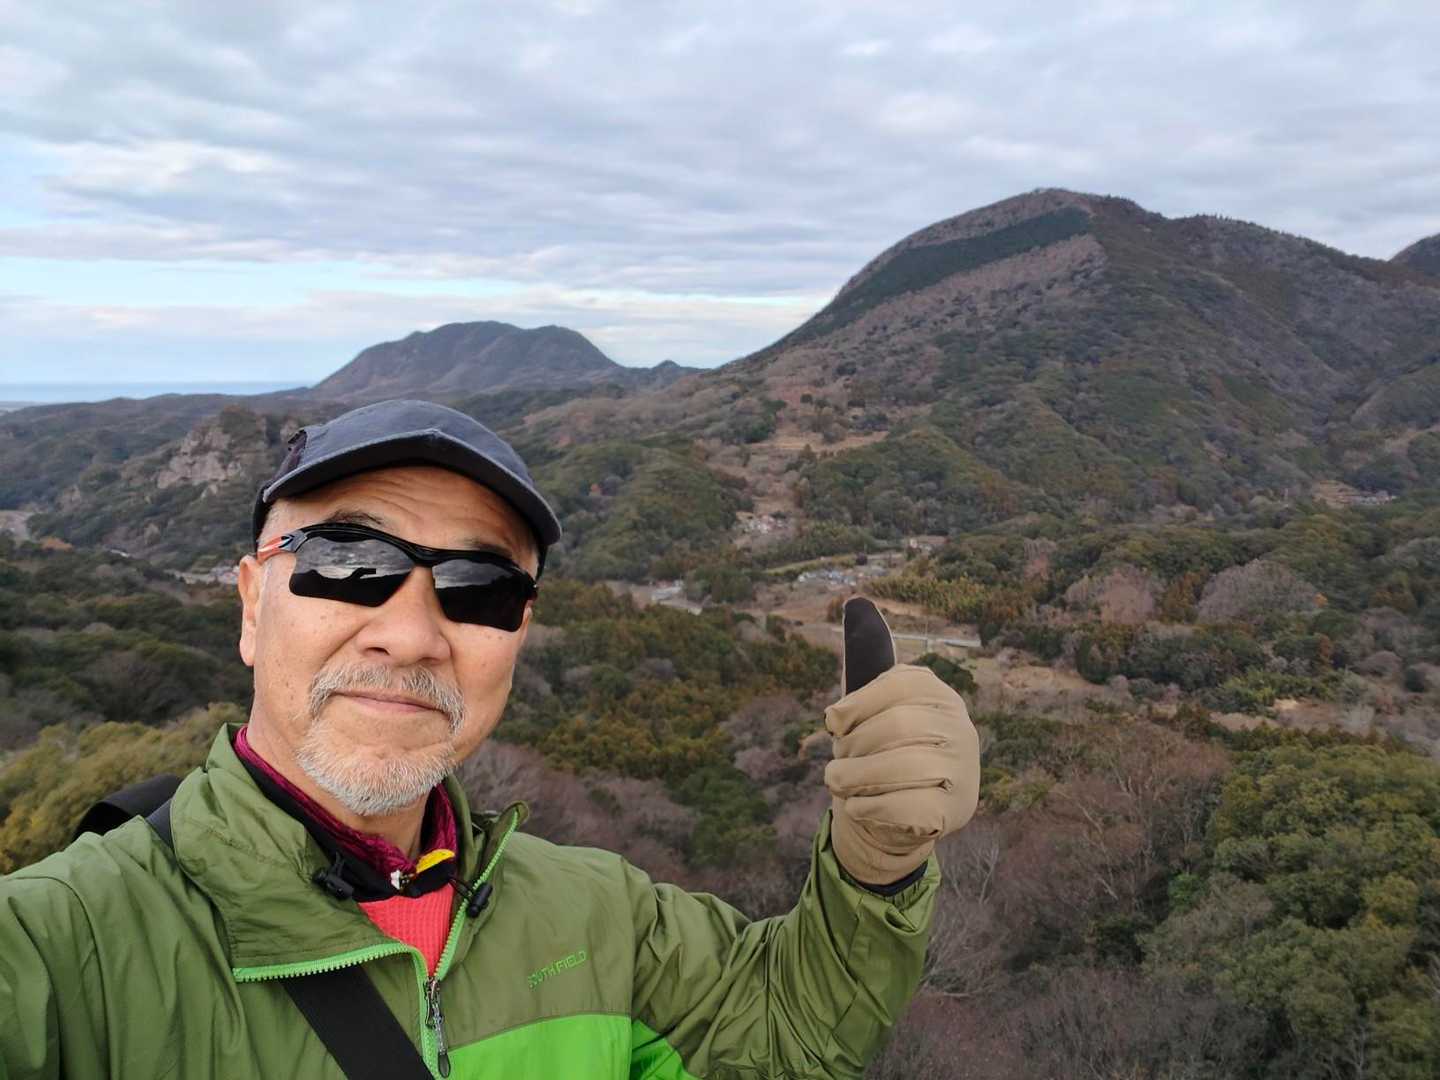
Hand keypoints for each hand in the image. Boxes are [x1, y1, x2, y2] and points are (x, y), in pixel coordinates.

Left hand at [824, 598, 980, 885]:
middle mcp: (959, 726)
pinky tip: (857, 806)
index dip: (856, 706)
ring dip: (855, 779)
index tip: (833, 724)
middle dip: (854, 749)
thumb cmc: (876, 751)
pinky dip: (870, 807)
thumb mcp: (869, 705)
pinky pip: (907, 806)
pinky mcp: (957, 809)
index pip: (898, 686)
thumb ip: (863, 659)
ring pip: (901, 767)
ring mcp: (964, 769)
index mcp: (936, 694)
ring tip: (839, 784)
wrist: (895, 816)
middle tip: (835, 766)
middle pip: (897, 727)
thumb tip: (857, 600)